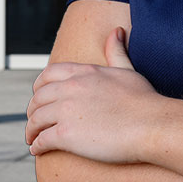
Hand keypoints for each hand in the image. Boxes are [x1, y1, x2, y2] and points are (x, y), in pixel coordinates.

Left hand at [26, 27, 161, 162]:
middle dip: (32, 110)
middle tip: (34, 121)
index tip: (40, 97)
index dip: (39, 87)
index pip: (48, 74)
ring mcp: (66, 111)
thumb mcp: (127, 70)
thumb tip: (116, 31)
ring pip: (35, 119)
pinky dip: (36, 146)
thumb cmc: (144, 100)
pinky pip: (41, 140)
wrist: (151, 125)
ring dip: (31, 130)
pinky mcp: (65, 134)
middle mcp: (71, 88)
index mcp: (84, 72)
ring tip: (32, 138)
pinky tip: (37, 150)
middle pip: (38, 98)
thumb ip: (116, 51)